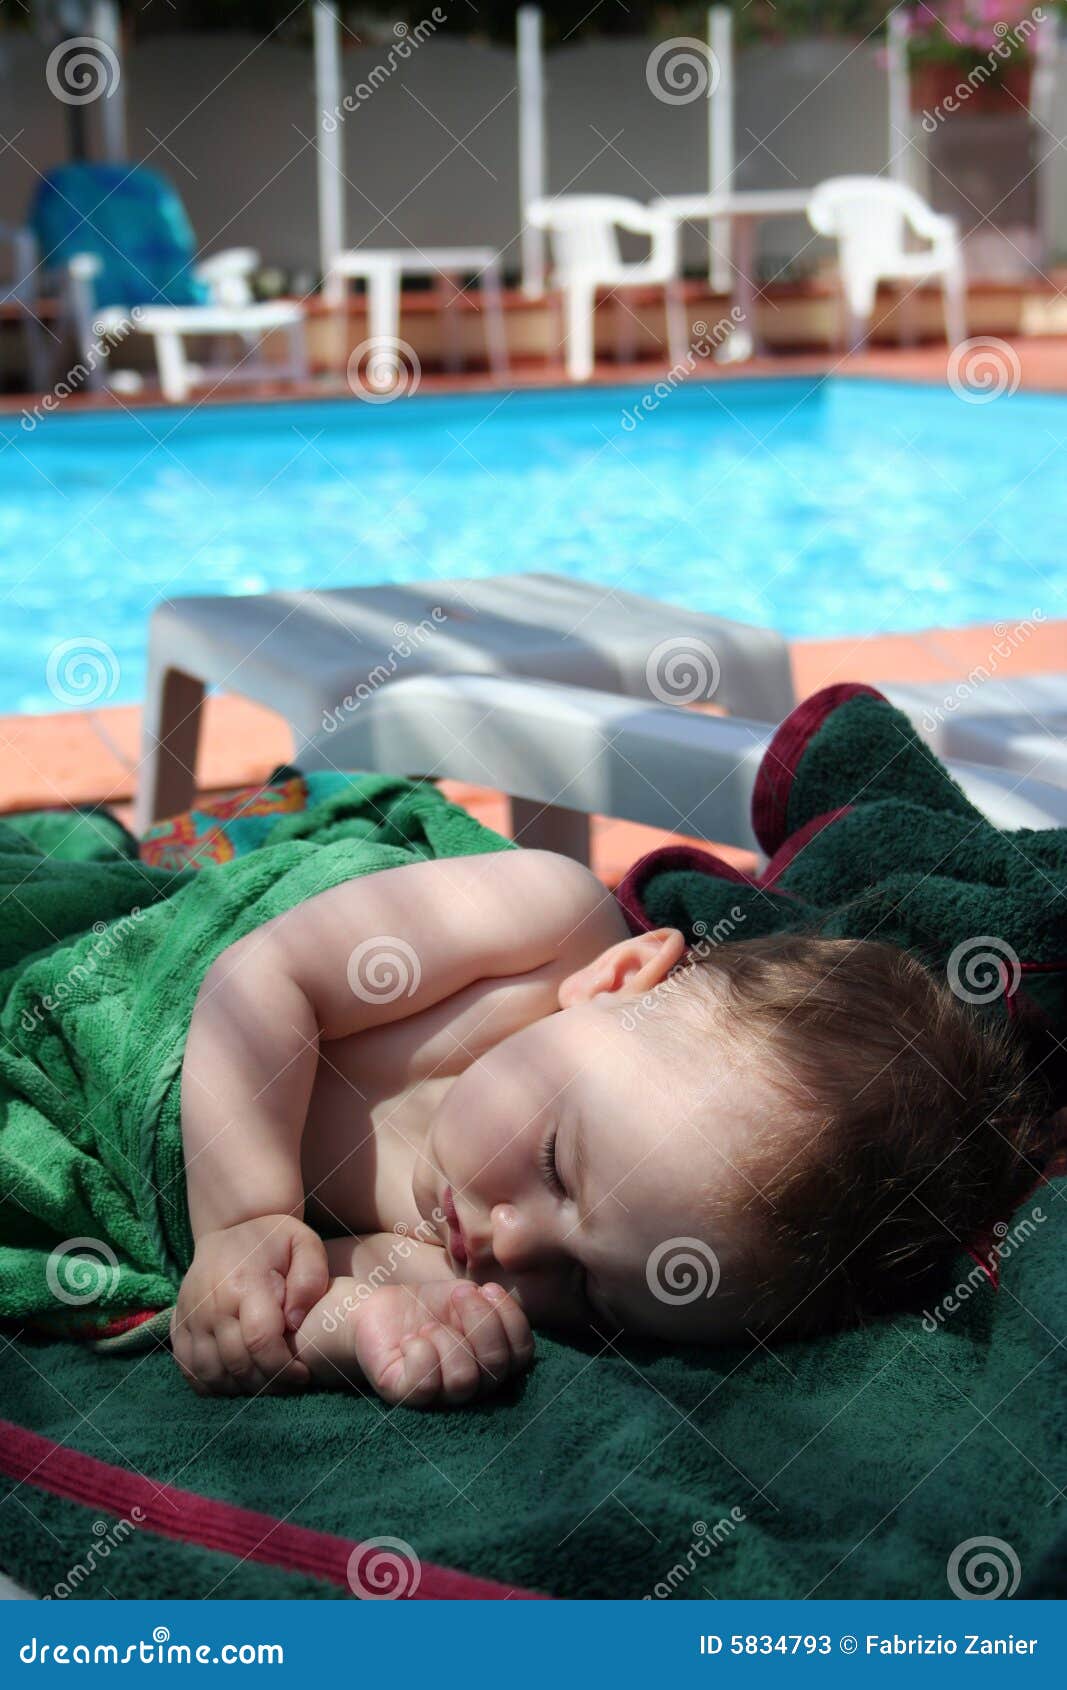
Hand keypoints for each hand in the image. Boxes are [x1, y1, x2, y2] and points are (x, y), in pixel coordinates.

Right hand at [171, 1215, 328, 1396]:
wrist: (230, 1229)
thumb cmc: (273, 1241)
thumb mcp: (303, 1244)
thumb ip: (310, 1278)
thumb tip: (295, 1321)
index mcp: (243, 1284)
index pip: (260, 1342)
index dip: (284, 1368)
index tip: (303, 1374)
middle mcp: (210, 1304)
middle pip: (237, 1364)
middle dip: (268, 1383)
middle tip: (289, 1383)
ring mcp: (190, 1317)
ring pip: (211, 1374)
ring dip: (242, 1389)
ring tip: (266, 1381)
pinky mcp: (177, 1327)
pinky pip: (190, 1371)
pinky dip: (213, 1386)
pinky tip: (238, 1380)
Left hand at [350, 1280, 533, 1406]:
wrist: (378, 1307)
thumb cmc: (426, 1305)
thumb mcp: (465, 1295)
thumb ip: (489, 1304)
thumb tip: (496, 1303)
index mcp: (493, 1360)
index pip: (522, 1354)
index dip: (511, 1319)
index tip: (487, 1288)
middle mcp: (473, 1384)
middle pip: (497, 1367)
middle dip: (479, 1321)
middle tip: (457, 1295)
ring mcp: (440, 1396)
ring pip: (463, 1379)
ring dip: (446, 1338)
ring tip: (427, 1324)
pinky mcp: (406, 1396)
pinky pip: (425, 1384)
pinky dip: (419, 1351)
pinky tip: (409, 1339)